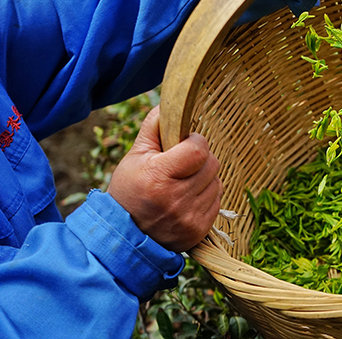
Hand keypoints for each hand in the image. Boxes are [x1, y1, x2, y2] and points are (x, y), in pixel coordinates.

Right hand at [107, 106, 222, 252]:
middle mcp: (176, 199)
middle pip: (212, 164)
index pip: (198, 149)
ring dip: (205, 178)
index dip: (195, 142)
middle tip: (183, 165)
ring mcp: (189, 217)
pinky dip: (206, 196)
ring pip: (217, 182)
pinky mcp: (199, 230)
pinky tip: (187, 199)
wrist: (125, 236)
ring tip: (183, 183)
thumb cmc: (129, 191)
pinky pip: (217, 201)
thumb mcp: (134, 157)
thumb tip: (169, 104)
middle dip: (200, 159)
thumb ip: (153, 128)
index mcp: (158, 176)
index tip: (185, 144)